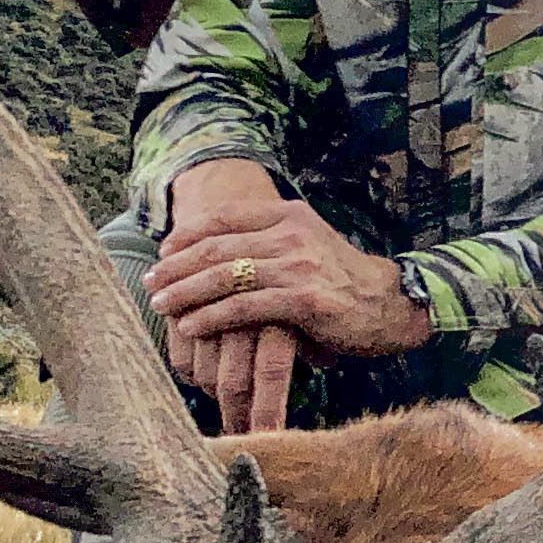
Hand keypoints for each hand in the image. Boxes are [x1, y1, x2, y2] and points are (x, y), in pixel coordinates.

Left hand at [149, 165, 430, 429]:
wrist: (392, 304)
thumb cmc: (341, 280)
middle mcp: (291, 234)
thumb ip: (267, 242)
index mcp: (288, 214)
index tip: (161, 255)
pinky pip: (245, 308)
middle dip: (176, 267)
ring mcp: (299, 266)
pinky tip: (192, 328)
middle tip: (150, 284)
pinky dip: (211, 318)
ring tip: (162, 306)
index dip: (185, 236)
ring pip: (224, 277)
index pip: (222, 218)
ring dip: (185, 294)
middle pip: (216, 247)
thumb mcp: (305, 245)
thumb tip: (216, 252)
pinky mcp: (304, 300)